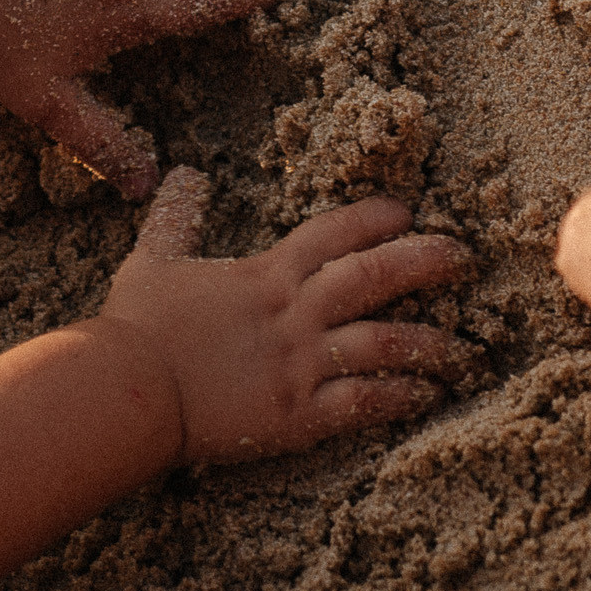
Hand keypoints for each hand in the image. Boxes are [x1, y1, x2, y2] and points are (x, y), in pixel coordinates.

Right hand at [96, 170, 470, 464]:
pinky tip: (425, 396)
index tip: (406, 211)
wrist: (126, 391)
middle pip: (375, 276)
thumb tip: (182, 175)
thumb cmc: (137, 329)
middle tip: (464, 256)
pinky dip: (399, 397)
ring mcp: (300, 363)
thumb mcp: (152, 261)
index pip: (333, 234)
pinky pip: (364, 401)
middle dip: (424, 261)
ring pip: (385, 343)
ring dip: (429, 343)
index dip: (373, 219)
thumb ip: (175, 219)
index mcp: (266, 275)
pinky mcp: (298, 414)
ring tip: (462, 348)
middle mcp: (294, 313)